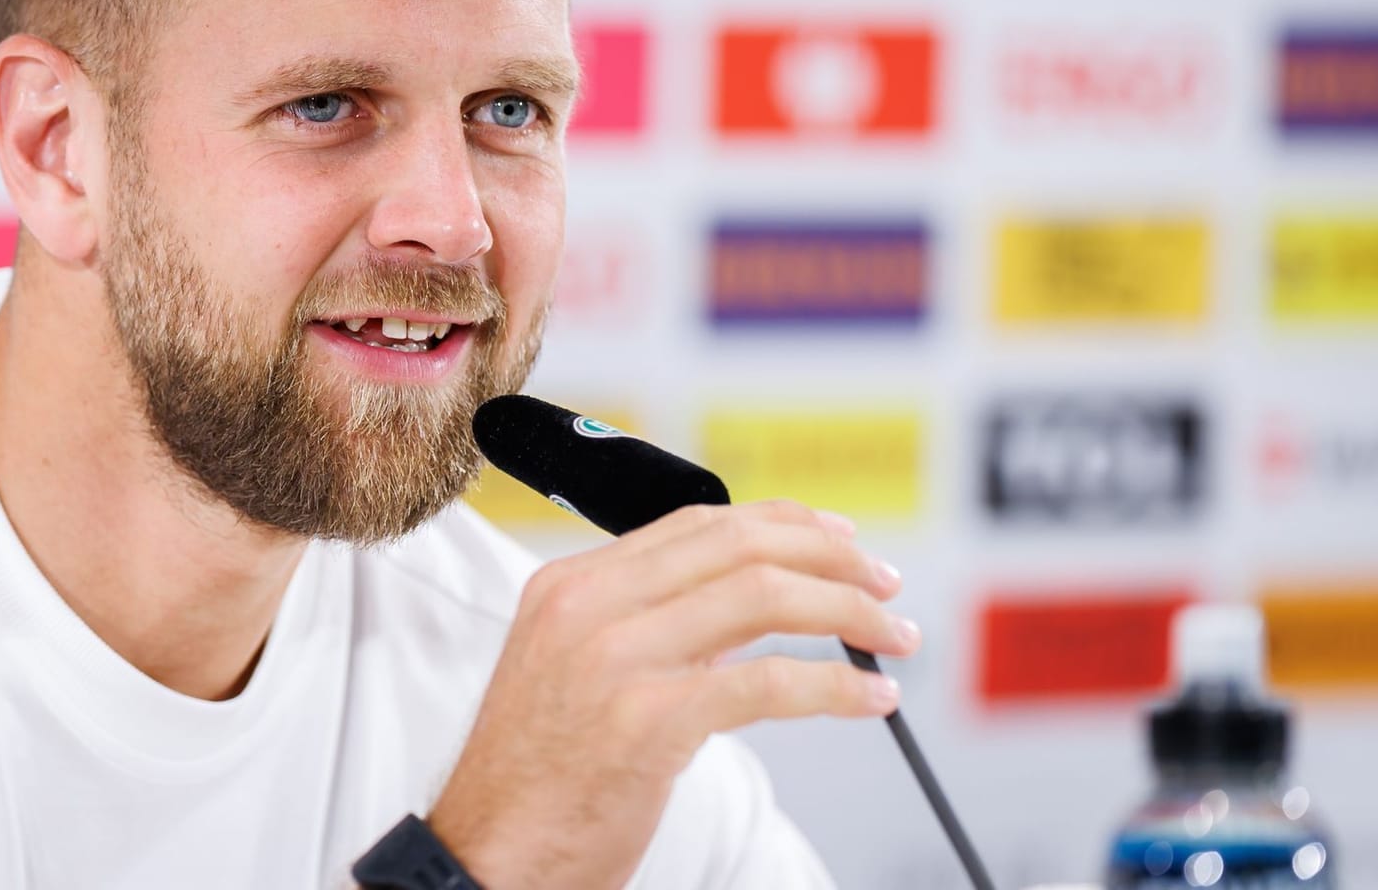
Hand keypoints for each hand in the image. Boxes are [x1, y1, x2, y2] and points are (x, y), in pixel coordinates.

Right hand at [426, 500, 916, 889]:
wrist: (485, 857)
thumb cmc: (534, 781)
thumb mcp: (571, 672)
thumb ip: (645, 625)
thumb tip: (748, 602)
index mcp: (570, 584)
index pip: (697, 522)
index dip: (783, 521)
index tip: (839, 538)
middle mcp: (589, 606)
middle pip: (739, 545)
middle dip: (831, 555)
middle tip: (885, 582)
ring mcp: (616, 659)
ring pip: (762, 596)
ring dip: (847, 610)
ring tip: (893, 635)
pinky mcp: (648, 722)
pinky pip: (768, 681)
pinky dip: (835, 685)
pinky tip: (870, 698)